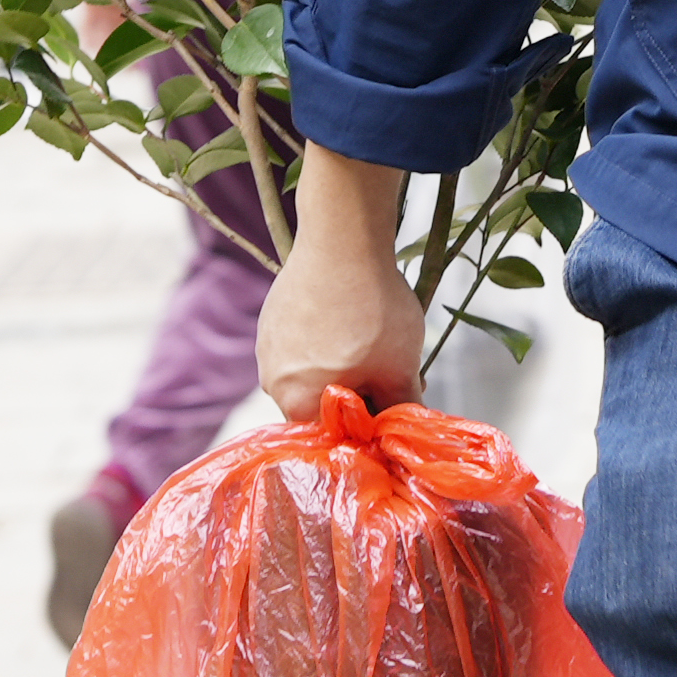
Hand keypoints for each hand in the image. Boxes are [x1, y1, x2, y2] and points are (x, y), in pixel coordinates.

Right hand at [257, 229, 427, 420]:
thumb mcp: (400, 369)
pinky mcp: (272, 316)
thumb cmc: (371, 309)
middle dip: (359, 395)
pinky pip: (302, 345)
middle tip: (392, 372)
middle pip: (320, 406)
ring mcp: (267, 345)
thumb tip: (408, 435)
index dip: (367, 430)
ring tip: (375, 340)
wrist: (344, 237)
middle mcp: (271, 380)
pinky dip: (327, 341)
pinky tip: (353, 319)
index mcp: (296, 403)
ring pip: (312, 373)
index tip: (392, 411)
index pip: (332, 439)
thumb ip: (402, 412)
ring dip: (343, 367)